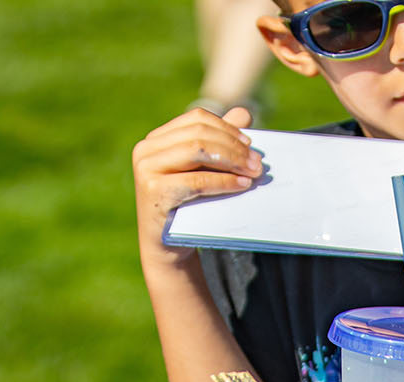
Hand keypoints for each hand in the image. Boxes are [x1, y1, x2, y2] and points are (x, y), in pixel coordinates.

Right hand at [133, 106, 264, 267]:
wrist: (167, 245)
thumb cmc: (188, 205)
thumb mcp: (205, 170)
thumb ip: (221, 140)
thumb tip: (244, 113)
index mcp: (157, 138)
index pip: (197, 118)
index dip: (227, 128)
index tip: (250, 144)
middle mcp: (146, 149)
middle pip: (199, 134)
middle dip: (233, 147)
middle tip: (257, 162)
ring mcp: (146, 168)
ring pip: (196, 151)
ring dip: (231, 160)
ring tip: (253, 173)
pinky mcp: (153, 190)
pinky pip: (196, 181)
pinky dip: (223, 182)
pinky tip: (242, 185)